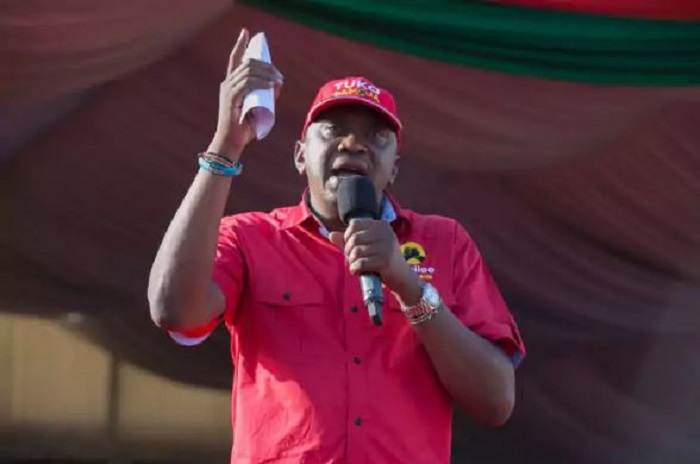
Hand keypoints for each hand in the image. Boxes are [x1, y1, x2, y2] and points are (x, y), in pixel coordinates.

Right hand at [208, 28, 283, 158]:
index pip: (235, 59)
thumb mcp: (260, 107)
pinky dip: (261, 82)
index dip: (240, 44)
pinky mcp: (231, 98)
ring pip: (248, 71)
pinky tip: (271, 84)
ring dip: (266, 73)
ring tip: (278, 80)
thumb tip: (278, 83)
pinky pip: (247, 84)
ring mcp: (228, 90)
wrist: (232, 142)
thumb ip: (268, 95)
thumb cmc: (244, 128)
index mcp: (231, 83)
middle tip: (278, 74)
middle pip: (247, 63)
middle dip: (265, 64)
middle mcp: (227, 83)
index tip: (246, 32)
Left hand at [329, 220, 419, 299]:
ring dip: (351, 262)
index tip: (351, 247)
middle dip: (348, 251)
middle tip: (353, 259)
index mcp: (381, 225)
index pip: (354, 224)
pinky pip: (360, 263)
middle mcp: (385, 233)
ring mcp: (386, 247)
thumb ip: (349, 241)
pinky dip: (355, 269)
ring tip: (356, 266)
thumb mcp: (367, 248)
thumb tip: (330, 234)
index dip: (347, 236)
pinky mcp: (385, 261)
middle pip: (354, 238)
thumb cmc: (383, 261)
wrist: (403, 278)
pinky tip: (359, 272)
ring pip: (356, 251)